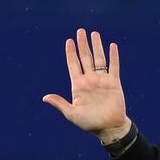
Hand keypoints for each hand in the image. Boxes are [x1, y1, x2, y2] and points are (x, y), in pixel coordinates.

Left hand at [43, 29, 131, 143]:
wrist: (109, 128)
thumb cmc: (89, 123)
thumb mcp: (72, 114)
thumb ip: (60, 103)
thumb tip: (45, 97)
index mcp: (78, 86)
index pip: (73, 65)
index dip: (71, 53)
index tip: (69, 41)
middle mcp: (89, 80)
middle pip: (85, 58)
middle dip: (82, 44)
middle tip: (80, 31)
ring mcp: (102, 80)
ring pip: (99, 58)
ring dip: (97, 46)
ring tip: (94, 33)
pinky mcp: (114, 82)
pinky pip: (113, 66)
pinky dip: (113, 56)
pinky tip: (112, 46)